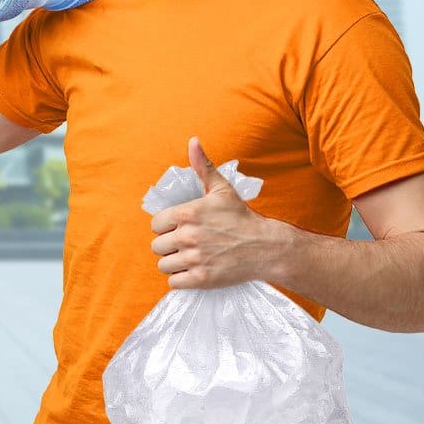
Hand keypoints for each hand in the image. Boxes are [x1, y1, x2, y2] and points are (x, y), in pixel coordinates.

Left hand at [150, 137, 291, 289]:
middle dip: (169, 247)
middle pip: (157, 247)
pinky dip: (181, 279)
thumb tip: (193, 140)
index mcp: (187, 213)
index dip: (166, 228)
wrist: (267, 247)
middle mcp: (188, 236)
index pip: (155, 225)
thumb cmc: (242, 217)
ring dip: (174, 264)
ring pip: (164, 265)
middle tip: (186, 245)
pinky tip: (193, 271)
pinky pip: (174, 282)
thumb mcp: (221, 189)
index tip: (179, 229)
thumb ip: (202, 166)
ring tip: (190, 258)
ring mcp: (195, 258)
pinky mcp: (202, 278)